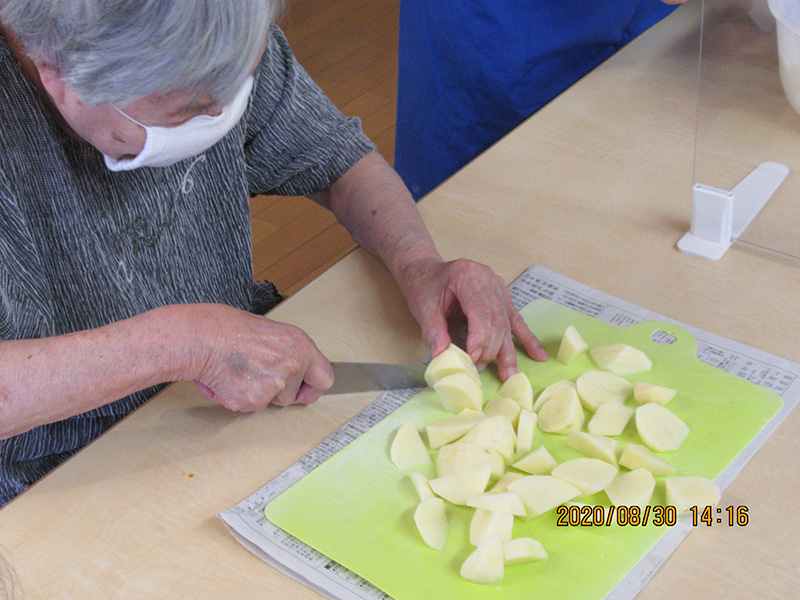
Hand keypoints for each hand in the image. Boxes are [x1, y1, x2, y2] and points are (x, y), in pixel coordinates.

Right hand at [180, 304, 333, 409]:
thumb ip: (288, 354)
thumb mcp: (272, 334)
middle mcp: (293, 364)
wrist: (203, 337)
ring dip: (257, 393)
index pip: (325, 377)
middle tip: (263, 381)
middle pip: (296, 395)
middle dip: (281, 394)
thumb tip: (293, 371)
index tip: (305, 390)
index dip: (313, 388)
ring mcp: (276, 384)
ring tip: (241, 372)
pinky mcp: (255, 399)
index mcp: (300, 345)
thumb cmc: (229, 330)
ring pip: (271, 402)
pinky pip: (251, 406)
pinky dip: (239, 398)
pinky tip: (231, 379)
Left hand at [396, 258, 546, 380]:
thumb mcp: (423, 307)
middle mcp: (487, 279)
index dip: (479, 338)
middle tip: (478, 370)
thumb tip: (443, 357)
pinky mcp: (503, 298)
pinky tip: (538, 355)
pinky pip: (516, 321)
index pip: (480, 311)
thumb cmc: (424, 286)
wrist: (426, 271)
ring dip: (507, 352)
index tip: (472, 359)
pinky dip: (527, 339)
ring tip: (510, 375)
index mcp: (467, 276)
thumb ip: (434, 331)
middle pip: (496, 319)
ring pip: (507, 323)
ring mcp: (498, 288)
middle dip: (489, 349)